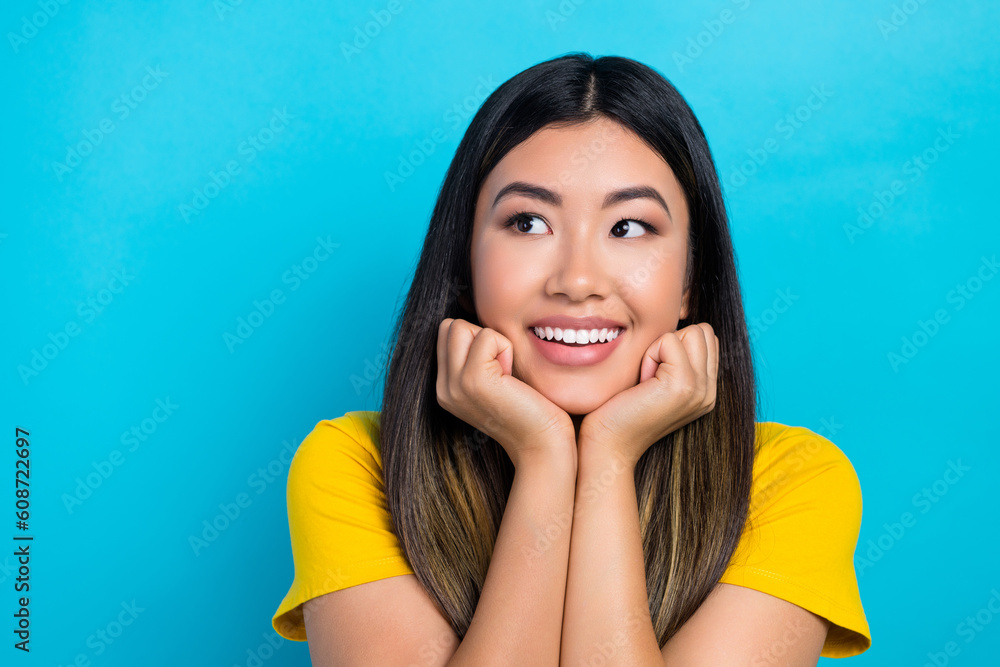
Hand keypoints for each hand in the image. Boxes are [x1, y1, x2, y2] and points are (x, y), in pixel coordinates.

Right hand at [435, 318, 575, 467]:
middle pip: (450, 326)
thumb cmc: (529, 407)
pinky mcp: (473, 380)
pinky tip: (512, 378)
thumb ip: (477, 354)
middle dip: (481, 336)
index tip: (498, 369)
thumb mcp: (494, 378)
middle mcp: (443, 387)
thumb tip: (473, 309)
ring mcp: (454, 385)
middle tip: (503, 369)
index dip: (477, 339)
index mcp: (445, 387)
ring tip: (507, 373)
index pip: (447, 333)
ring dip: (493, 341)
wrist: (542, 443)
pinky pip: (487, 336)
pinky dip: (506, 348)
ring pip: (462, 326)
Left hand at [578, 323, 718, 467]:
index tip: (653, 374)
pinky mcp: (684, 385)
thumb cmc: (619, 409)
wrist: (608, 443)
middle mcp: (709, 391)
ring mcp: (701, 390)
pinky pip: (669, 340)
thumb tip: (677, 326)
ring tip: (646, 379)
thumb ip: (675, 359)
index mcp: (706, 390)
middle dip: (670, 343)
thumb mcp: (655, 381)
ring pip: (691, 331)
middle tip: (649, 376)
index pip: (706, 338)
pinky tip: (642, 383)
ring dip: (660, 348)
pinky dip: (650, 355)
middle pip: (702, 331)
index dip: (674, 344)